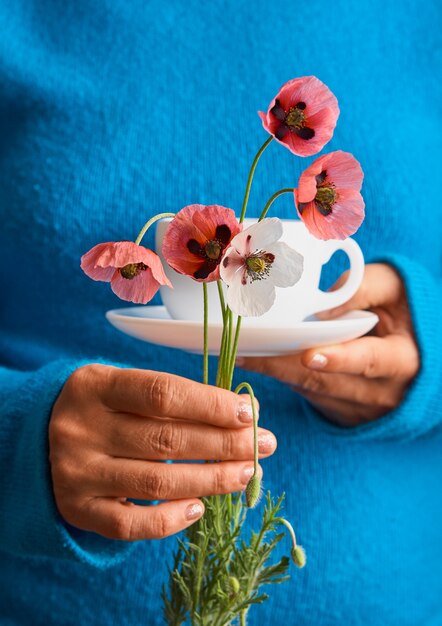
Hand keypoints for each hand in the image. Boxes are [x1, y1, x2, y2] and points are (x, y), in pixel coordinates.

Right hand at [49, 364, 274, 540]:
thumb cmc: (105, 408)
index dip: (211, 404)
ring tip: (246, 473)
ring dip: (211, 479)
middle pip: (165, 439)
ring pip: (156, 481)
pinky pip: (130, 524)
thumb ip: (176, 399)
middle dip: (224, 443)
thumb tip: (244, 414)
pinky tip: (200, 507)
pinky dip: (171, 519)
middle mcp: (80, 428)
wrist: (42, 438)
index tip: (250, 413)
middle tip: (264, 445)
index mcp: (95, 385)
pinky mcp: (77, 509)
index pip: (162, 393)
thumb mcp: (127, 388)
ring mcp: (76, 472)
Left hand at [236, 263, 419, 426]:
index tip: (308, 356)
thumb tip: (322, 308)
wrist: (409, 345)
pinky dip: (282, 377)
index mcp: (402, 360)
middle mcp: (381, 392)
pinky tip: (256, 360)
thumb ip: (363, 289)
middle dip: (283, 367)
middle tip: (248, 351)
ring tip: (241, 352)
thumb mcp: (392, 289)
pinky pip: (306, 395)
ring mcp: (359, 408)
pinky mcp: (340, 412)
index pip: (370, 361)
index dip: (339, 359)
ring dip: (274, 372)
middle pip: (326, 382)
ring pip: (310, 390)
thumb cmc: (398, 308)